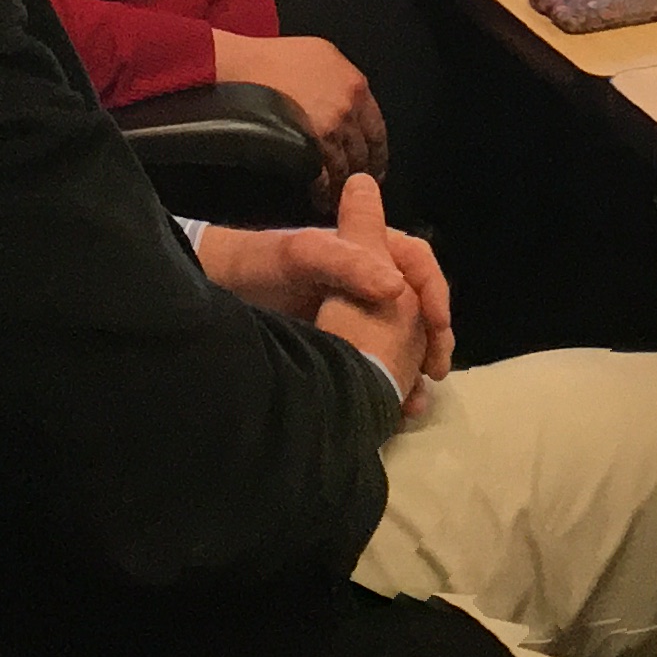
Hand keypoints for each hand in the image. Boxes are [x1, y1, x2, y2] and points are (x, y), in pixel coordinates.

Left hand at [198, 180, 452, 408]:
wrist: (219, 291)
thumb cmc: (260, 264)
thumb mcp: (301, 255)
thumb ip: (347, 262)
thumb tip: (396, 288)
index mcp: (368, 249)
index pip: (418, 264)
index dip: (434, 292)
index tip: (437, 324)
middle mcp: (370, 280)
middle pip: (419, 305)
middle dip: (433, 337)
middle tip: (436, 368)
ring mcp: (358, 313)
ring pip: (403, 337)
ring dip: (416, 366)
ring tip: (416, 398)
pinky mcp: (344, 343)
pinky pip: (379, 362)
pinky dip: (391, 384)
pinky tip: (395, 407)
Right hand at [202, 25, 386, 180]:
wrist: (238, 65)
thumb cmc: (271, 58)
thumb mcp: (320, 54)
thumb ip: (341, 79)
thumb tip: (348, 100)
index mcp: (355, 85)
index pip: (377, 130)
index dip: (376, 154)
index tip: (373, 168)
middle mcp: (348, 107)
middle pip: (363, 153)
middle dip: (360, 174)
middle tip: (355, 190)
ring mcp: (329, 127)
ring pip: (345, 168)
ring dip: (341, 187)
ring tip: (336, 200)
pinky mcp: (306, 145)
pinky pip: (322, 177)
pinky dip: (323, 192)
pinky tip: (319, 198)